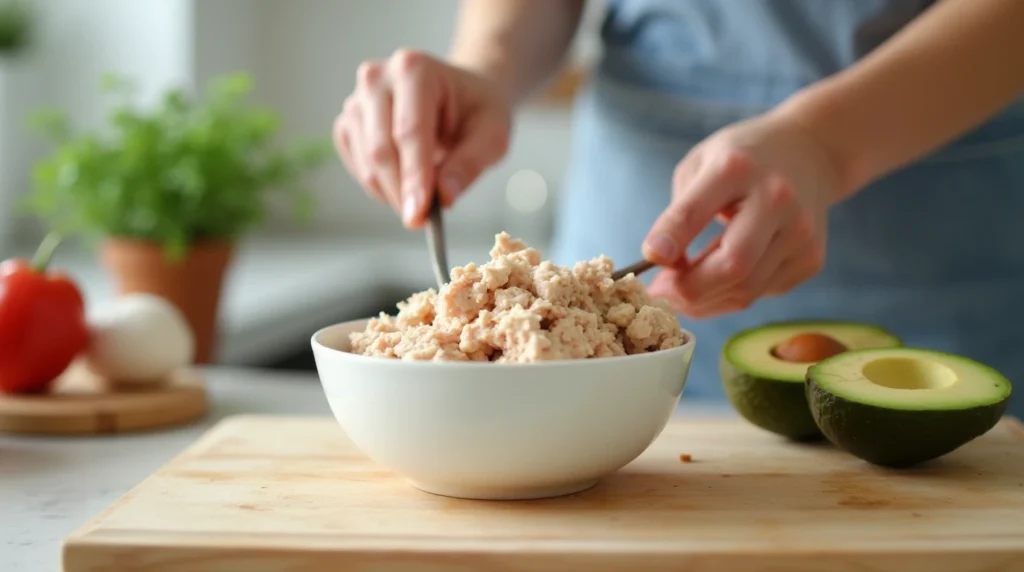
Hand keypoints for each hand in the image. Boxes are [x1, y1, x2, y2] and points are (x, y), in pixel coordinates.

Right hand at [333, 49, 512, 227]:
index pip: (409, 132)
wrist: (460, 96)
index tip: (420, 215)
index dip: (414, 177)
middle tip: (423, 220)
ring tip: (423, 198)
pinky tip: (404, 184)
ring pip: (366, 162)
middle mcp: (377, 78)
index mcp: (415, 69)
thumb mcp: (492, 135)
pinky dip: (379, 186)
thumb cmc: (477, 111)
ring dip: (392, 192)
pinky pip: (356, 165)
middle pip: (381, 149)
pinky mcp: (348, 122)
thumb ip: (470, 164)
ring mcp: (357, 99)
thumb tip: (444, 197)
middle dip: (402, 192)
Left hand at [643, 111, 843, 317]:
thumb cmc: (740, 161)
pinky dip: (731, 295)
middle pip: (732, 264)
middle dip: (688, 289)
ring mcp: (800, 231)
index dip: (670, 239)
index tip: (648, 260)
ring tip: (681, 291)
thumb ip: (680, 213)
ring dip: (705, 301)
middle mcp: (776, 198)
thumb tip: (666, 266)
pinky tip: (717, 280)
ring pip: (746, 289)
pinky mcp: (811, 257)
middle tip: (661, 293)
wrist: (810, 152)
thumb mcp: (700, 164)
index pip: (695, 211)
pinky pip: (762, 292)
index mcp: (736, 168)